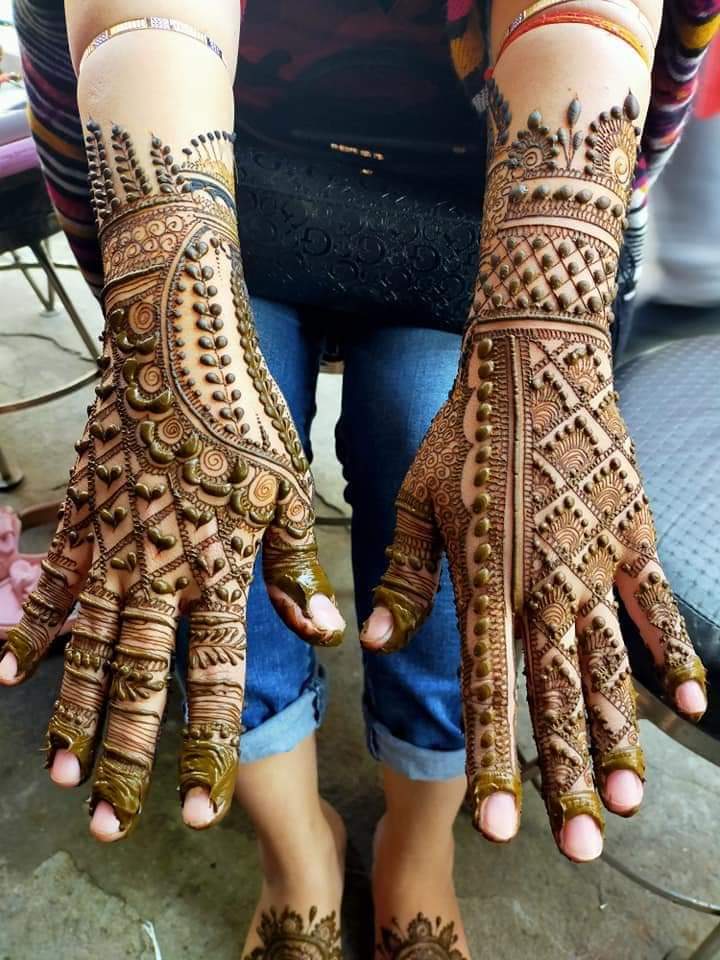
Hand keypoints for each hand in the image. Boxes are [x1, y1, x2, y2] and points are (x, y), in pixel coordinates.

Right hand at [0, 122, 343, 840]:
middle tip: (115, 827)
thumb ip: (298, 568)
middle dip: (131, 762)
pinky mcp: (81, 521)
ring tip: (66, 782)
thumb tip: (328, 636)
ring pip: (91, 654)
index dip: (206, 750)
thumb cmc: (245, 413)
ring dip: (76, 720)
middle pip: (143, 685)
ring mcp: (114, 550)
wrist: (176, 344)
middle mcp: (162, 573)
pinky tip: (6, 678)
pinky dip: (28, 634)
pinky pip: (51, 590)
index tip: (195, 813)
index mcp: (222, 569)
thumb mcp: (289, 489)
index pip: (216, 680)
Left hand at [362, 92, 705, 861]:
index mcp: (487, 583)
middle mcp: (545, 588)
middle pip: (558, 700)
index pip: (488, 691)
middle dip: (566, 781)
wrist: (534, 364)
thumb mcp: (414, 500)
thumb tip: (370, 640)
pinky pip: (656, 611)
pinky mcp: (631, 537)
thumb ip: (401, 578)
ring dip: (619, 741)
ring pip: (612, 672)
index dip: (494, 761)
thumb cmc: (464, 431)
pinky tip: (691, 709)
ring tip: (628, 804)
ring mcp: (596, 566)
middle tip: (584, 851)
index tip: (501, 826)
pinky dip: (674, 659)